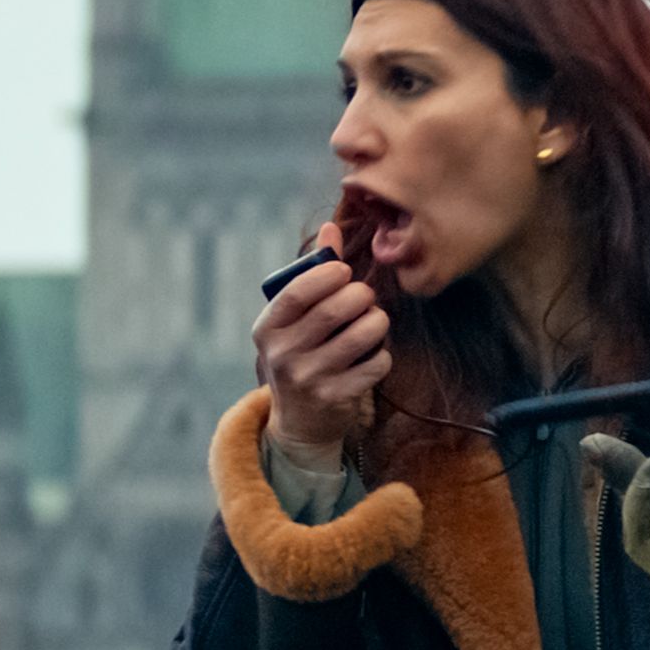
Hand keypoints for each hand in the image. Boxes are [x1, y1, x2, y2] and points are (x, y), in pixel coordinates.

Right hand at [253, 227, 389, 455]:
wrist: (299, 421)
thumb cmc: (301, 353)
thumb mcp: (295, 319)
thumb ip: (313, 274)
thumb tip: (331, 228)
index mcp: (267, 328)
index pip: (297, 292)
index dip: (328, 275)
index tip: (345, 272)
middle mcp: (282, 355)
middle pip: (333, 311)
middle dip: (360, 296)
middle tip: (366, 297)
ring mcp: (308, 379)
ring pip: (360, 335)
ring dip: (377, 322)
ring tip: (374, 321)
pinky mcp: (334, 399)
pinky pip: (375, 364)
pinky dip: (382, 354)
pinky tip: (373, 354)